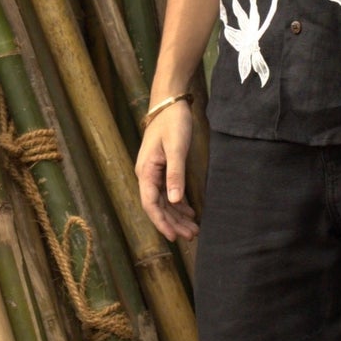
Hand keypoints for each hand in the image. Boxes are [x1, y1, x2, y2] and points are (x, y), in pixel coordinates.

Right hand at [136, 99, 197, 240]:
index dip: (161, 222)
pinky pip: (169, 192)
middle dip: (173, 223)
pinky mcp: (163, 168)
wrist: (170, 104)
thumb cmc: (172, 123)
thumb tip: (175, 201)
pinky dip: (179, 204)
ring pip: (165, 201)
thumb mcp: (176, 148)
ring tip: (194, 229)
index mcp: (146, 171)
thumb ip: (175, 175)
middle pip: (158, 206)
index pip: (150, 204)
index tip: (174, 237)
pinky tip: (190, 212)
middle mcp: (147, 175)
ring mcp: (154, 172)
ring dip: (178, 216)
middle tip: (191, 236)